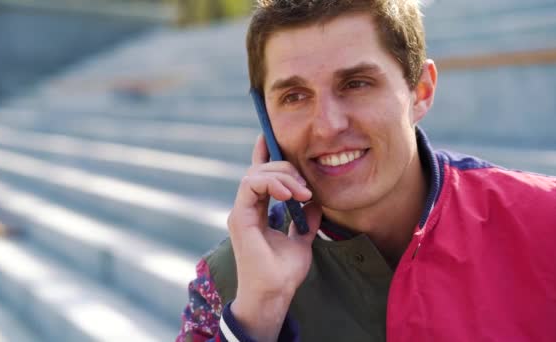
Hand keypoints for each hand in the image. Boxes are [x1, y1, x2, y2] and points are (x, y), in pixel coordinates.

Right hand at [227, 135, 321, 340]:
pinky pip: (250, 185)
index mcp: (257, 210)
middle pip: (259, 170)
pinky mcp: (239, 217)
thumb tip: (315, 199)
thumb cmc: (283, 272)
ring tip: (302, 194)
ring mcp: (241, 212)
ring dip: (281, 176)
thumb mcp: (302, 239)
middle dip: (285, 168)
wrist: (274, 293)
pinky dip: (271, 183)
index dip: (264, 153)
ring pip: (254, 174)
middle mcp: (246, 208)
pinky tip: (290, 195)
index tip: (271, 136)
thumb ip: (306, 218)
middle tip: (307, 188)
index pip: (259, 175)